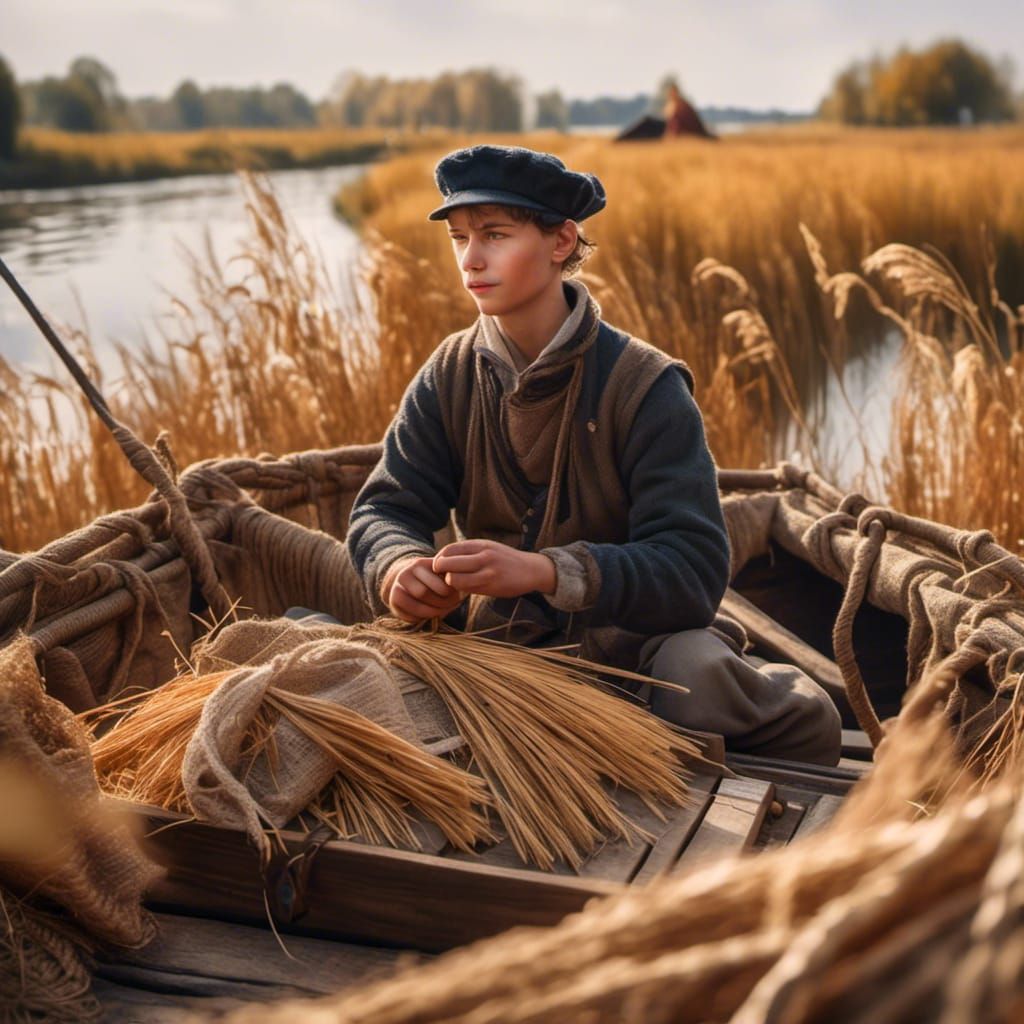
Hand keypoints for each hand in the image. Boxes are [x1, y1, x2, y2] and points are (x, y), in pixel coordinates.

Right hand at [383, 556, 464, 623]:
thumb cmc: (434, 577)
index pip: (438, 584)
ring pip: (416, 607)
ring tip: (442, 611)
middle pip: (424, 594)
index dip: (449, 594)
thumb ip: (451, 577)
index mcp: (419, 564)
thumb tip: (461, 589)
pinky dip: (421, 618)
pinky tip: (429, 614)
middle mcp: (404, 574)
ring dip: (432, 613)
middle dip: (441, 603)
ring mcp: (396, 588)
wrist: (411, 579)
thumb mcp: (442, 572)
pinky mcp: (393, 602)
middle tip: (451, 606)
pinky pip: (408, 616)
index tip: (457, 596)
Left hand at [433, 539, 555, 598]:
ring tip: (456, 583)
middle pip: (447, 563)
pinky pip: (466, 589)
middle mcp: (483, 556)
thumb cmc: (505, 559)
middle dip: (440, 571)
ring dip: (451, 583)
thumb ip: (468, 551)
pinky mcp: (491, 587)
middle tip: (444, 576)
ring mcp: (487, 572)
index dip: (439, 558)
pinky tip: (467, 588)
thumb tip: (442, 559)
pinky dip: (461, 590)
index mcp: (480, 545)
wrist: (531, 570)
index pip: (448, 549)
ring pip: (453, 579)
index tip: (440, 565)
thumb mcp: (488, 547)